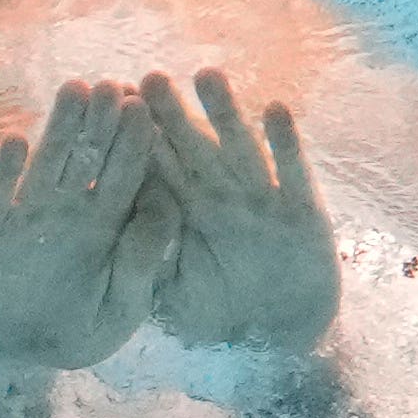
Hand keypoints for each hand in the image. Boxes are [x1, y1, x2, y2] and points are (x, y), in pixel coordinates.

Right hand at [0, 83, 168, 369]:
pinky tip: (15, 142)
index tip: (145, 109)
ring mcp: (25, 215)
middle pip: (87, 157)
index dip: (134, 142)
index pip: (125, 175)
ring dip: (58, 128)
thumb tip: (164, 205)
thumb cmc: (73, 333)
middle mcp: (67, 211)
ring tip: (73, 89)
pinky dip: (4, 172)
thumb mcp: (121, 309)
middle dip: (100, 121)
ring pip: (46, 162)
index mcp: (106, 226)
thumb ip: (144, 261)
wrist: (10, 358)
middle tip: (112, 84)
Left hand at [140, 68, 337, 356]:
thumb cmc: (223, 315)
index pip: (158, 166)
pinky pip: (293, 173)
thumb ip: (150, 263)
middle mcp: (222, 197)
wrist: (279, 341)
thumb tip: (119, 227)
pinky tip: (275, 110)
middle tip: (150, 78)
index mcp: (188, 211)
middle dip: (172, 114)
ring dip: (226, 114)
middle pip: (193, 148)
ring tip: (206, 76)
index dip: (139, 136)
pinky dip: (286, 144)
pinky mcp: (303, 211)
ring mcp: (262, 199)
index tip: (115, 106)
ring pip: (240, 149)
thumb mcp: (175, 298)